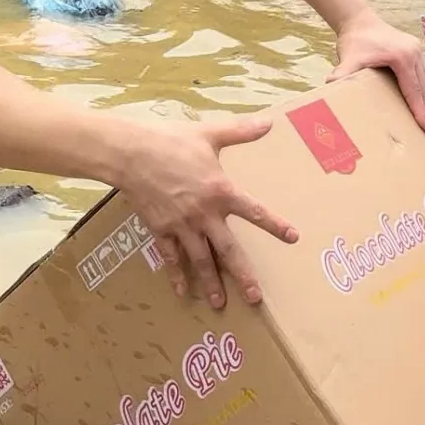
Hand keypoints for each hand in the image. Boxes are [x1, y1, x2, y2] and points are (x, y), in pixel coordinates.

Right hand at [117, 116, 297, 310]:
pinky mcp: (161, 229)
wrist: (131, 153)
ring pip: (200, 259)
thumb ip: (240, 131)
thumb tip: (270, 121)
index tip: (293, 238)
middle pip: (228, 250)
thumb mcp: (209, 134)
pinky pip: (171, 257)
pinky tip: (182, 292)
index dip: (275, 224)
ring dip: (211, 282)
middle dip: (242, 275)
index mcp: (220, 191)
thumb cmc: (171, 140)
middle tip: (255, 298)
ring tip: (219, 303)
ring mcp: (182, 225)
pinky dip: (176, 275)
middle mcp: (204, 214)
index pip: (254, 211)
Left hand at [329, 13, 424, 137]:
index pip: (413, 90)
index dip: (420, 110)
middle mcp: (415, 53)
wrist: (359, 20)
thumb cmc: (355, 40)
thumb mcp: (349, 57)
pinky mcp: (417, 51)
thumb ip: (343, 72)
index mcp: (402, 57)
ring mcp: (418, 51)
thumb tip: (330, 84)